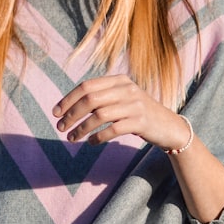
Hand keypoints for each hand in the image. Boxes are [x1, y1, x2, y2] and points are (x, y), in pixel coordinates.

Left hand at [52, 74, 189, 151]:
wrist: (168, 126)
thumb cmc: (138, 114)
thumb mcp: (121, 99)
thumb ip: (100, 99)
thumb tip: (69, 107)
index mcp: (119, 80)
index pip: (86, 86)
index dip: (68, 100)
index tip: (55, 113)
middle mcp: (127, 89)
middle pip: (90, 99)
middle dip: (71, 114)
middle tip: (61, 128)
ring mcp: (135, 105)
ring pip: (99, 115)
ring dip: (81, 128)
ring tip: (71, 138)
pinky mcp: (140, 122)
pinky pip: (113, 129)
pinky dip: (98, 137)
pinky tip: (91, 142)